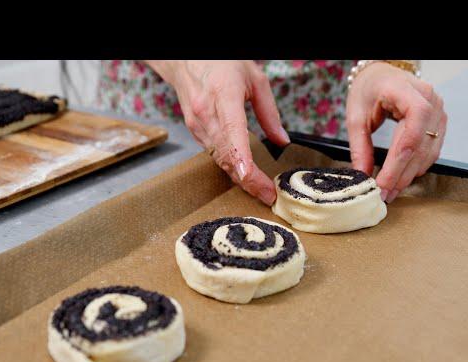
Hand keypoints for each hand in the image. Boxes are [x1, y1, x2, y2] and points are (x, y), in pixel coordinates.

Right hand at [146, 60, 289, 204]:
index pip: (232, 132)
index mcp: (224, 95)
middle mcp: (206, 114)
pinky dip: (230, 167)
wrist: (185, 60)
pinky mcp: (195, 132)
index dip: (241, 158)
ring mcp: (197, 125)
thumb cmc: (221, 64)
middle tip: (269, 196)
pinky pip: (214, 155)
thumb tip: (282, 141)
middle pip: (227, 155)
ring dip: (240, 178)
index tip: (251, 177)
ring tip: (262, 191)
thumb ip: (269, 112)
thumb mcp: (255, 78)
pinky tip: (244, 175)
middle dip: (249, 180)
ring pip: (220, 159)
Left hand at [346, 62, 446, 202]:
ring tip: (390, 191)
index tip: (382, 184)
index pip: (410, 133)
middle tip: (384, 195)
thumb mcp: (356, 116)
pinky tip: (402, 178)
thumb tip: (362, 176)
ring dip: (409, 175)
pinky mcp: (439, 122)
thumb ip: (360, 147)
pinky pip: (432, 151)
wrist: (382, 76)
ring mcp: (438, 111)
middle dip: (401, 175)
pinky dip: (417, 167)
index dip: (397, 164)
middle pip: (419, 147)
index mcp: (406, 92)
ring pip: (428, 153)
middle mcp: (430, 100)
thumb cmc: (369, 90)